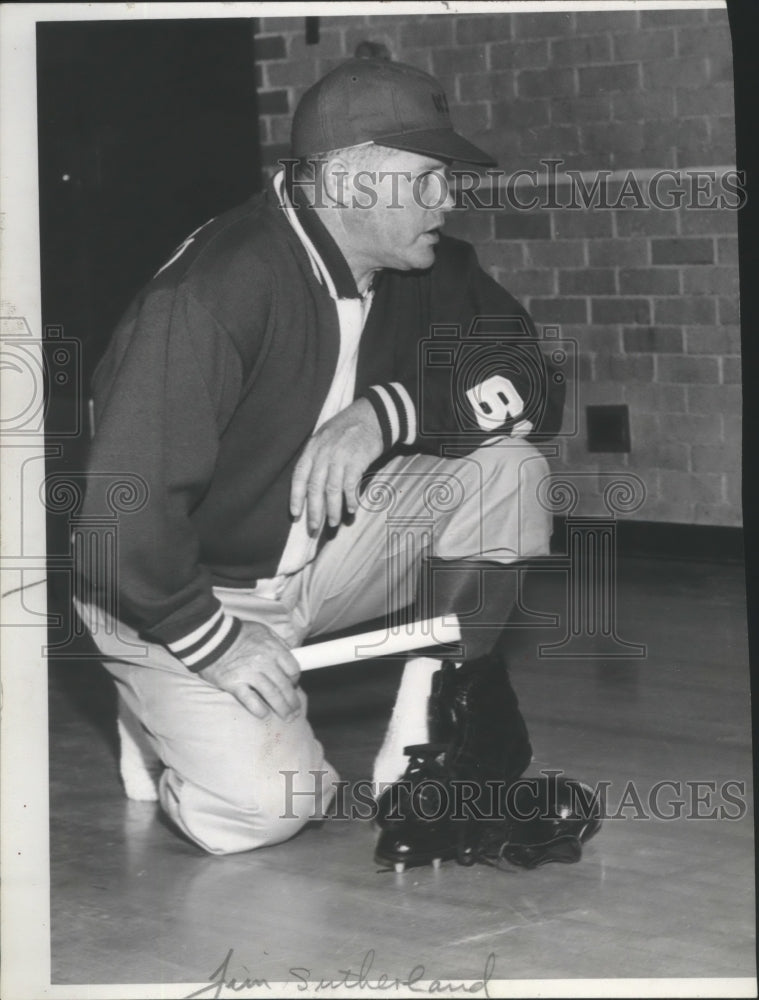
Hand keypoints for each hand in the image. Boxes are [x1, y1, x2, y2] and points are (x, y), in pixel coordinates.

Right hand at [198, 620, 301, 719]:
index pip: (292, 669)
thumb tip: (290, 654)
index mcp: (272, 648)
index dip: (295, 679)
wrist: (210, 638)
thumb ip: (278, 642)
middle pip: (285, 686)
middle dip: (293, 701)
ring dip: (282, 709)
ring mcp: (249, 674)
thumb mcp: (262, 630)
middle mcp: (264, 662)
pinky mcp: (234, 684)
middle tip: (296, 711)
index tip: (293, 685)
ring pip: (272, 695)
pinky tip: (265, 714)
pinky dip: (260, 710)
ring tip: (288, 717)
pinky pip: (251, 701)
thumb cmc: (237, 633)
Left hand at [290, 398, 382, 533]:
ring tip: (334, 523)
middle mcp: (323, 453)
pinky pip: (350, 485)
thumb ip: (317, 457)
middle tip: (314, 528)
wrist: (372, 415)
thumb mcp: (325, 437)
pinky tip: (351, 509)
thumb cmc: (348, 428)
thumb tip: (312, 486)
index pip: (299, 476)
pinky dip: (350, 499)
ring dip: (333, 509)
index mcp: (312, 448)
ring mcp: (340, 456)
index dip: (296, 497)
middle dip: (314, 511)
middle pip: (315, 487)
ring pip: (332, 490)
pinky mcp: (357, 460)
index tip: (295, 514)